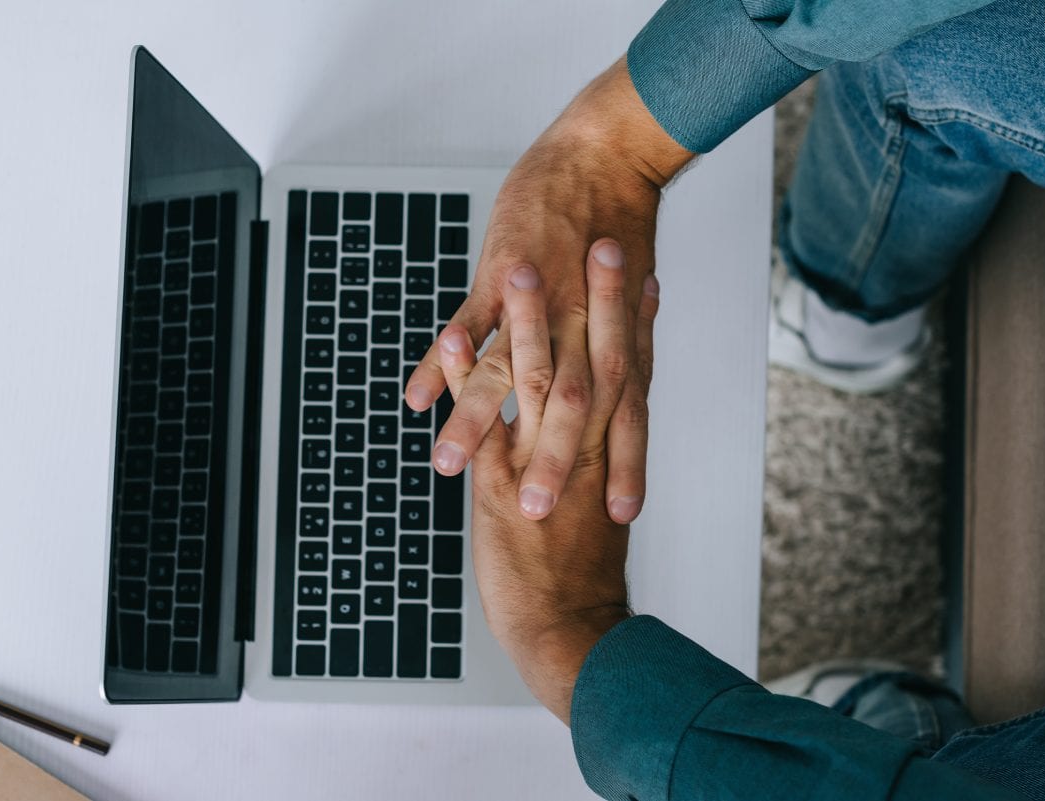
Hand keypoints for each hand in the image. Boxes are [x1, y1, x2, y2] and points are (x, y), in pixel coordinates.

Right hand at [405, 56, 691, 523]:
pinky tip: (416, 395)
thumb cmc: (620, 226)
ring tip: (447, 463)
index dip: (625, 464)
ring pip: (509, 371)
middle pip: (566, 407)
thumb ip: (619, 350)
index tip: (617, 517)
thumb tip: (619, 396)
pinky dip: (440, 360)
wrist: (607, 158)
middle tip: (528, 517)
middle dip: (545, 464)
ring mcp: (543, 300)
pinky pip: (470, 322)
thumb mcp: (628, 301)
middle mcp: (583, 325)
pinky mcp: (505, 272)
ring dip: (476, 420)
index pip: (626, 414)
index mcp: (617, 337)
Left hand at [436, 240, 659, 722]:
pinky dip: (465, 378)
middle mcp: (583, 449)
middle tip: (606, 241)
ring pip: (537, 378)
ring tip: (526, 265)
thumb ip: (595, 463)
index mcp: (609, 451)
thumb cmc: (582, 574)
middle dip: (600, 301)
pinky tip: (452, 339)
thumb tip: (593, 436)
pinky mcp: (498, 486)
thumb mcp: (595, 510)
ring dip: (530, 323)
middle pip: (595, 360)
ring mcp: (539, 463)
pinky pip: (484, 421)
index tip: (644, 272)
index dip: (637, 323)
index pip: (630, 375)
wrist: (567, 631)